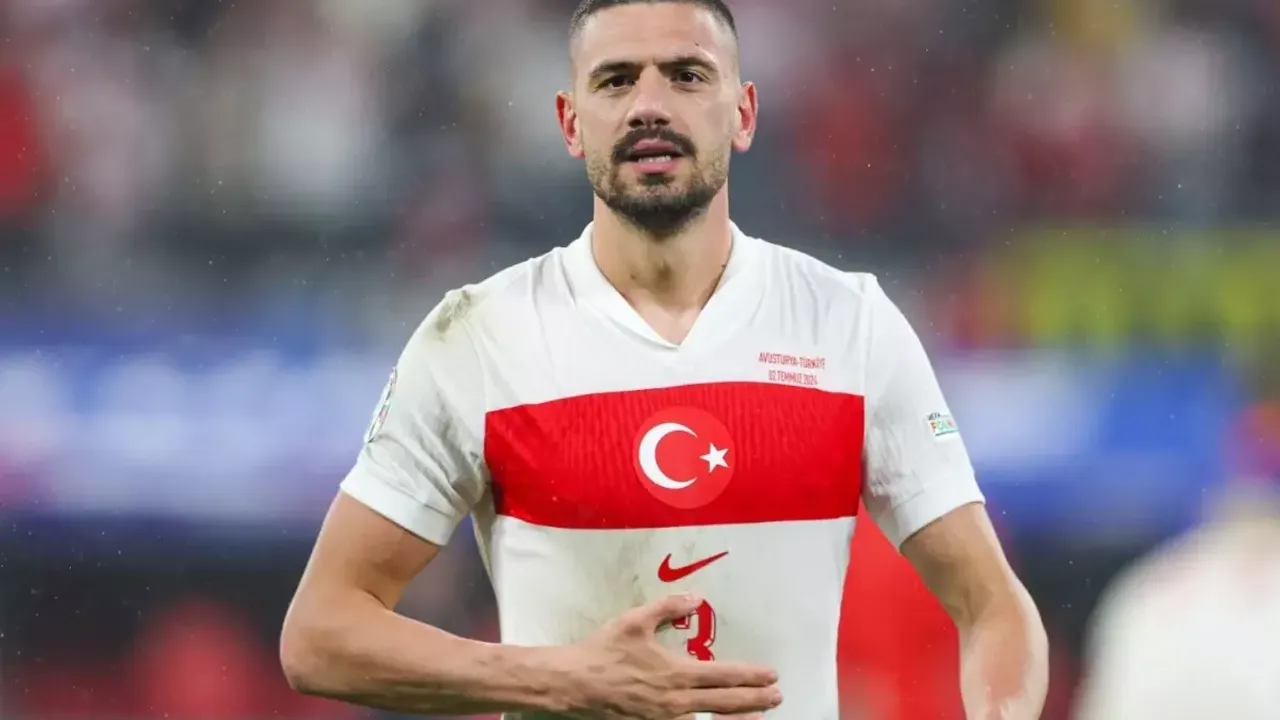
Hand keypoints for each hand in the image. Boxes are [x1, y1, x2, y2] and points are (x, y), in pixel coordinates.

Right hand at [559, 593, 781, 718]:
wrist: (574, 684)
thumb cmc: (604, 651)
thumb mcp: (635, 621)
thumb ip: (668, 607)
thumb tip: (696, 597)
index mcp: (676, 672)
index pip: (724, 675)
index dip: (751, 676)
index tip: (772, 674)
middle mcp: (677, 701)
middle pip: (726, 703)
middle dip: (755, 700)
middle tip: (777, 696)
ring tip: (760, 718)